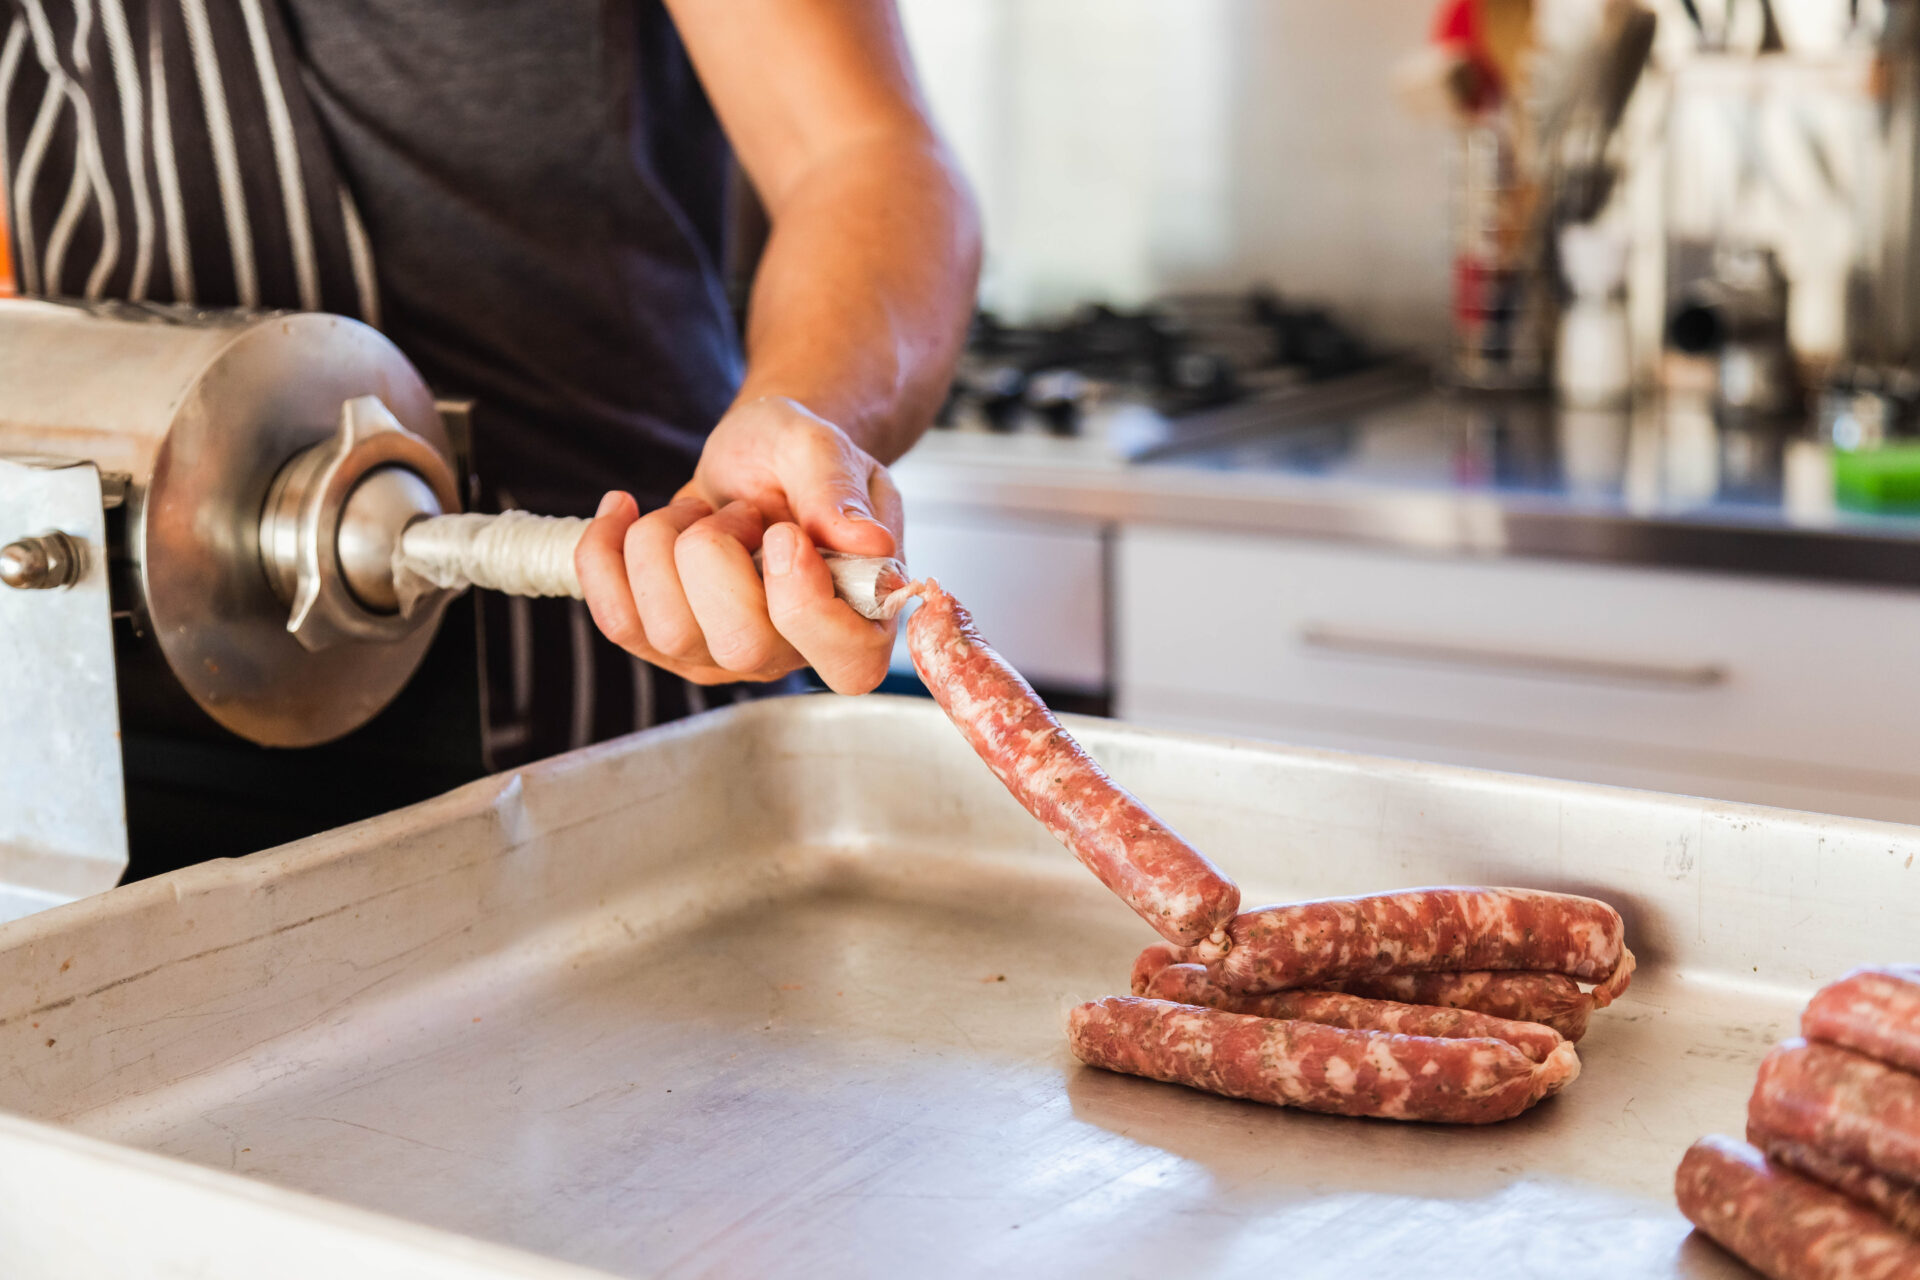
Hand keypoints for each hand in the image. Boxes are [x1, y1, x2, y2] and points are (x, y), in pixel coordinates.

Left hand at [573, 397, 905, 693]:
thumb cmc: (796, 460)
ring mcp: (724, 657)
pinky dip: (605, 553)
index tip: (784, 533)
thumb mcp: (821, 449)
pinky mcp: (666, 644)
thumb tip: (869, 543)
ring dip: (666, 542)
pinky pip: (617, 620)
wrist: (753, 461)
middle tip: (739, 511)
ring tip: (698, 511)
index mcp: (859, 616)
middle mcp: (793, 652)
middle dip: (716, 552)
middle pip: (742, 644)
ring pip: (669, 630)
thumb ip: (840, 493)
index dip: (807, 603)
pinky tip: (624, 511)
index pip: (847, 663)